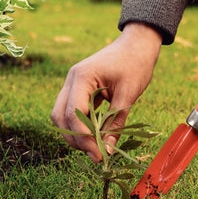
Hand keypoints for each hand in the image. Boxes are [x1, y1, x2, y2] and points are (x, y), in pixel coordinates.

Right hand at [50, 22, 161, 161]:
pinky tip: (96, 135)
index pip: (73, 114)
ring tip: (96, 147)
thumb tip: (108, 150)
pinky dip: (80, 125)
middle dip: (75, 139)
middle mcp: (71, 80)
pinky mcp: (79, 89)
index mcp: (82, 77)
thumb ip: (115, 123)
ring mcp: (73, 84)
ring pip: (62, 115)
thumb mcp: (128, 95)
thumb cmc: (135, 64)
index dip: (84, 138)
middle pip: (60, 117)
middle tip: (97, 154)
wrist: (137, 43)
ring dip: (75, 134)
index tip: (100, 155)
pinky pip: (72, 111)